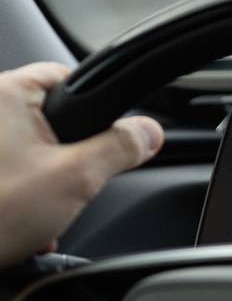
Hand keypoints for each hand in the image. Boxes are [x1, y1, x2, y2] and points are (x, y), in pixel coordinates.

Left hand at [0, 62, 163, 266]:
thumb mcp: (77, 178)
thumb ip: (119, 149)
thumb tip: (148, 132)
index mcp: (5, 94)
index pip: (65, 77)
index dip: (94, 109)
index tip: (106, 137)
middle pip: (49, 122)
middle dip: (69, 160)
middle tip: (70, 185)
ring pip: (29, 154)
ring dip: (45, 185)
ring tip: (42, 212)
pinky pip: (9, 174)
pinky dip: (21, 197)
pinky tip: (24, 223)